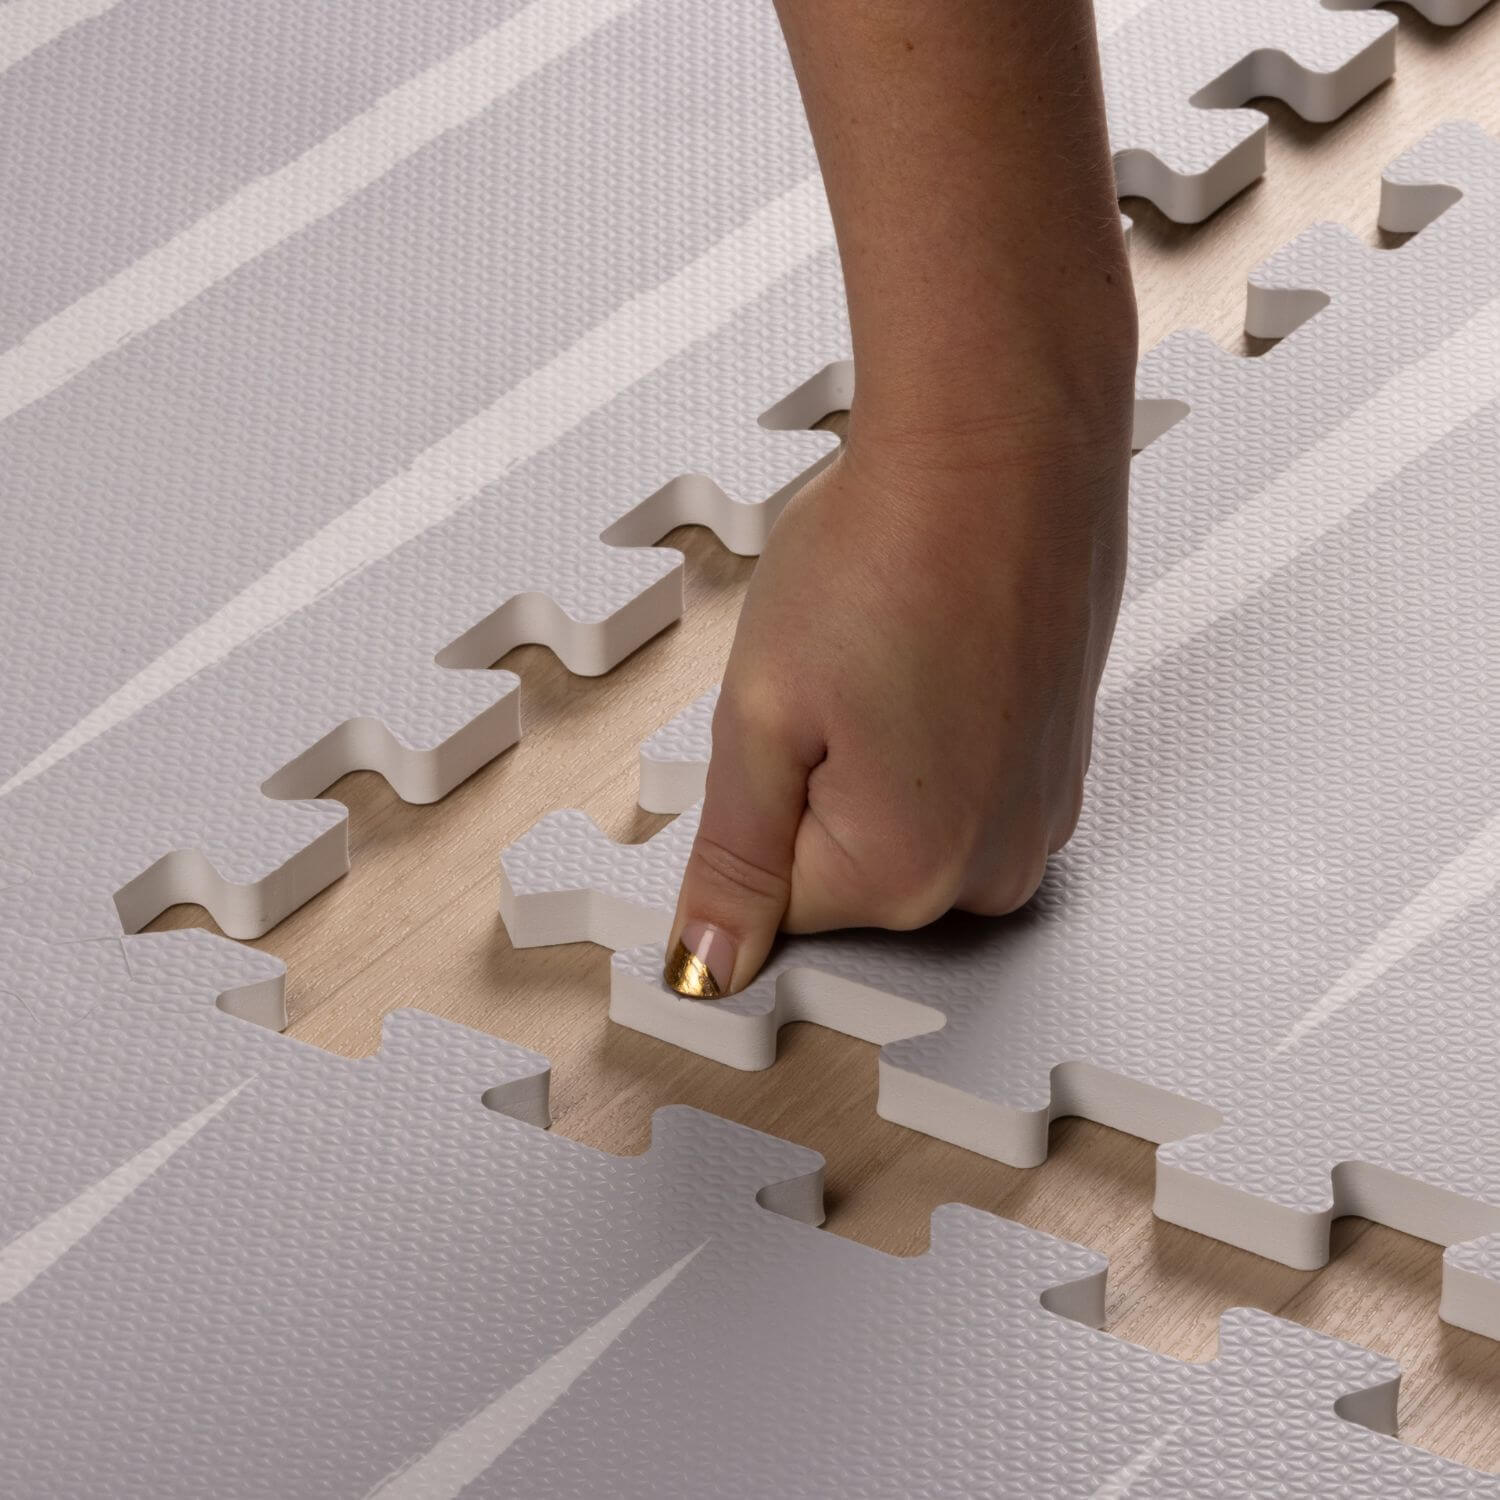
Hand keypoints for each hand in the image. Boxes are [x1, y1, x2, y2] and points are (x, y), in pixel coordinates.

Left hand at [663, 404, 1130, 998]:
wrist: (1005, 443)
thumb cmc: (890, 550)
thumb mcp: (762, 717)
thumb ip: (734, 862)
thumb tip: (707, 967)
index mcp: (909, 872)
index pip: (779, 901)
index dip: (755, 802)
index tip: (781, 722)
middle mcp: (995, 866)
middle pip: (849, 874)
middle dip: (816, 789)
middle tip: (836, 683)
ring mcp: (1042, 816)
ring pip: (905, 829)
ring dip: (876, 762)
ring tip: (892, 661)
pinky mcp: (1063, 767)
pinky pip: (963, 790)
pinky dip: (932, 738)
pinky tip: (934, 659)